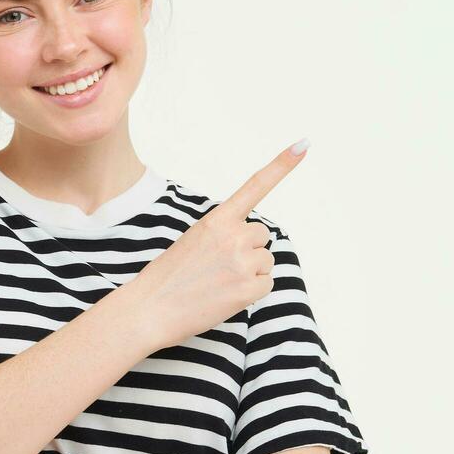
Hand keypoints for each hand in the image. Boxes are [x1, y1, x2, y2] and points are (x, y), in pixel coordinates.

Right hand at [114, 139, 307, 349]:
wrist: (150, 309)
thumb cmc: (167, 276)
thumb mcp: (193, 240)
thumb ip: (223, 233)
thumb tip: (252, 242)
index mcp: (217, 219)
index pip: (255, 185)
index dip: (282, 165)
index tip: (303, 144)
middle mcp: (233, 236)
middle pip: (262, 235)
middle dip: (249, 249)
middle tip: (219, 265)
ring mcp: (242, 263)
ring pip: (266, 261)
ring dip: (250, 271)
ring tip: (219, 282)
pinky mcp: (248, 289)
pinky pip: (267, 284)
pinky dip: (251, 291)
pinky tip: (226, 295)